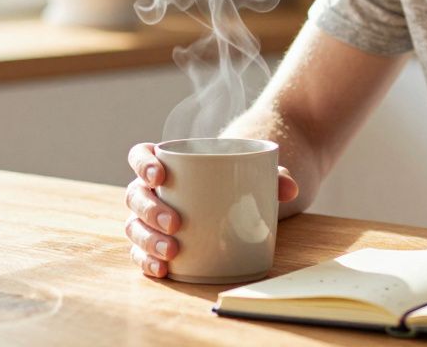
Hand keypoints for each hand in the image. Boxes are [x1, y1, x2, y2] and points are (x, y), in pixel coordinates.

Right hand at [125, 142, 299, 277]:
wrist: (242, 200)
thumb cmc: (241, 179)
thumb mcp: (258, 173)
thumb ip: (274, 175)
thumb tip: (290, 189)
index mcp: (169, 163)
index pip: (141, 155)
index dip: (143, 163)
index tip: (161, 175)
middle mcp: (153, 190)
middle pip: (136, 195)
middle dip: (150, 210)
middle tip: (176, 223)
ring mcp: (152, 219)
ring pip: (135, 226)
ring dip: (148, 240)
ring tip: (172, 251)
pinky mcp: (158, 244)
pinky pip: (142, 253)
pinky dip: (148, 262)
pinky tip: (162, 270)